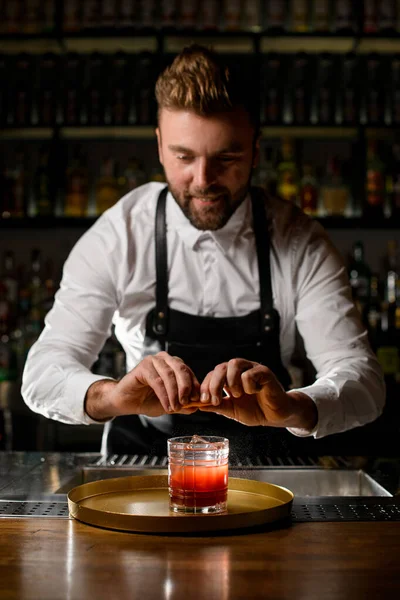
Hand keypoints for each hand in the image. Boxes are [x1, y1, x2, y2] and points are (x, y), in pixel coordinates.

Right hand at [85, 352, 199, 419]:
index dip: (194, 386)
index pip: (188, 372)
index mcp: (173, 364)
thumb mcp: (170, 403)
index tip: (198, 400)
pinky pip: (158, 381)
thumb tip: (198, 406)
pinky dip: (164, 395)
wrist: (126, 402)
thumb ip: (183, 404)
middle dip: (186, 388)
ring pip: (170, 376)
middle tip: (187, 403)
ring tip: (176, 408)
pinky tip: (167, 406)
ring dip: (174, 394)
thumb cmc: (147, 400)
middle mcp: (164, 359)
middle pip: (181, 370)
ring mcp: (153, 360)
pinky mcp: (143, 366)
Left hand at [196, 358, 317, 430]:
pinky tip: (255, 392)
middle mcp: (239, 370)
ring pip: (234, 364)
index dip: (205, 386)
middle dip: (214, 384)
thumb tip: (198, 405)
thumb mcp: (231, 410)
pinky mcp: (264, 372)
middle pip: (220, 367)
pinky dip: (248, 385)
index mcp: (229, 377)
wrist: (275, 416)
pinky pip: (250, 372)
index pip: (212, 374)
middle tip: (215, 400)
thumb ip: (217, 406)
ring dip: (231, 381)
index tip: (203, 401)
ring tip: (237, 395)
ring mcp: (252, 368)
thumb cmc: (255, 410)